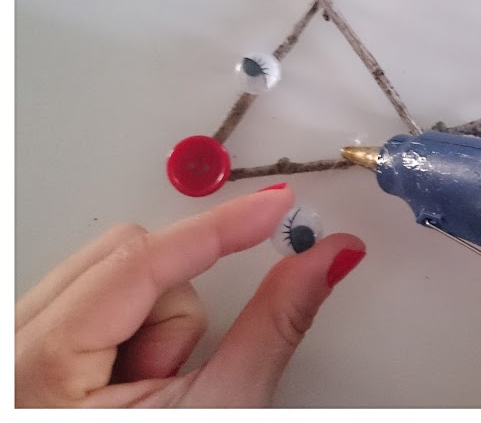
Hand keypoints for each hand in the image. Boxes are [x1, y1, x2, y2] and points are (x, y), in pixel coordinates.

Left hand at [15, 186, 365, 406]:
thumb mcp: (220, 411)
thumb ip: (274, 324)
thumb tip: (322, 261)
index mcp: (42, 368)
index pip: (142, 262)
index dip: (221, 227)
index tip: (275, 205)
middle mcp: (17, 344)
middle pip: (129, 254)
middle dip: (176, 307)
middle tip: (175, 371)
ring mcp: (21, 340)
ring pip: (117, 264)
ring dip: (157, 317)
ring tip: (149, 385)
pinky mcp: (36, 339)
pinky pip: (99, 285)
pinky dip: (134, 320)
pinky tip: (131, 375)